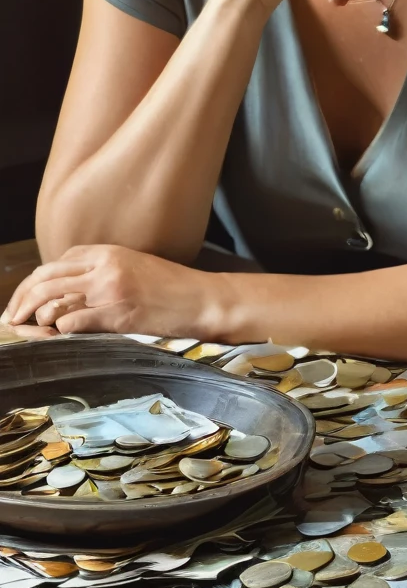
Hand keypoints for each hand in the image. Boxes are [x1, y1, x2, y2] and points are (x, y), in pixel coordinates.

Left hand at [3, 246, 228, 340]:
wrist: (205, 300)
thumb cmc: (175, 288)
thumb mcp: (137, 267)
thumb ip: (105, 272)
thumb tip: (74, 289)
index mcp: (109, 252)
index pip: (58, 261)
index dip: (35, 281)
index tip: (26, 299)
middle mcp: (105, 267)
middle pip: (46, 277)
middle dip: (21, 298)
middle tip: (11, 318)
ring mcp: (110, 290)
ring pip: (53, 297)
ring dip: (34, 314)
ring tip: (27, 328)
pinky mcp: (118, 314)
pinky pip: (74, 320)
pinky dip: (58, 328)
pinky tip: (56, 334)